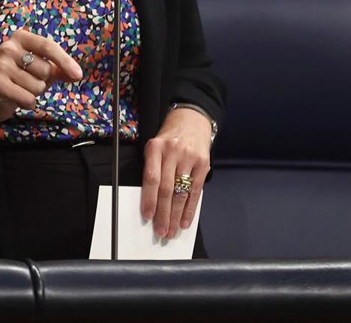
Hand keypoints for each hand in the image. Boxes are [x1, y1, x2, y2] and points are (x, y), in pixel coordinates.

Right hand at [0, 30, 81, 148]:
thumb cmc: (19, 78)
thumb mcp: (40, 70)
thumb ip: (59, 69)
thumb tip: (76, 75)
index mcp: (21, 38)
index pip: (48, 46)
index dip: (65, 61)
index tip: (78, 75)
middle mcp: (8, 48)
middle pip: (45, 69)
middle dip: (43, 81)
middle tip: (28, 81)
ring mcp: (1, 65)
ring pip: (38, 86)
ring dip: (34, 93)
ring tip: (21, 89)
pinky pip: (28, 98)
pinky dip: (28, 103)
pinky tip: (18, 99)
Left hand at [141, 106, 212, 238]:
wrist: (192, 119)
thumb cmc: (170, 138)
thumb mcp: (155, 146)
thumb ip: (152, 169)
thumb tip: (149, 202)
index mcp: (155, 147)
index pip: (151, 177)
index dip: (149, 199)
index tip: (147, 216)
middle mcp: (173, 152)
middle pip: (167, 188)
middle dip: (163, 213)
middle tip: (160, 231)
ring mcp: (190, 158)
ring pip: (181, 193)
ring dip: (176, 216)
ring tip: (171, 231)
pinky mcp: (203, 164)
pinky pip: (196, 191)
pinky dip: (190, 209)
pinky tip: (185, 221)